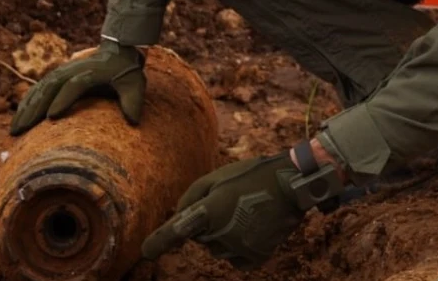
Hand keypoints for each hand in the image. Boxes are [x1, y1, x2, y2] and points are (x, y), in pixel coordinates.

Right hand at [8, 40, 145, 135]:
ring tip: (14, 130)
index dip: (63, 100)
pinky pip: (38, 89)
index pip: (74, 86)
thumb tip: (134, 121)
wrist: (118, 50)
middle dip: (34, 110)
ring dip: (25, 109)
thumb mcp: (135, 84)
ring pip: (39, 90)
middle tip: (20, 131)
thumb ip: (133, 101)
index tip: (51, 117)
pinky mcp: (58, 76)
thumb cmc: (127, 71)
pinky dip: (27, 102)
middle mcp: (72, 71)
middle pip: (49, 89)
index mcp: (90, 72)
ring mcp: (62, 72)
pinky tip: (19, 117)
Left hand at [141, 153, 305, 269]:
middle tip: (229, 204)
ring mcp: (239, 247)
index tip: (146, 251)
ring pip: (218, 250)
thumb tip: (178, 215)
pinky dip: (239, 249)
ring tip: (244, 213)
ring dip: (224, 236)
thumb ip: (192, 196)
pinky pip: (236, 260)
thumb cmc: (251, 176)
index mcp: (208, 210)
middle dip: (207, 225)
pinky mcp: (255, 256)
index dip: (158, 242)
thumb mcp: (217, 177)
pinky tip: (251, 230)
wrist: (290, 184)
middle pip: (200, 238)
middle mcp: (221, 233)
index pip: (176, 231)